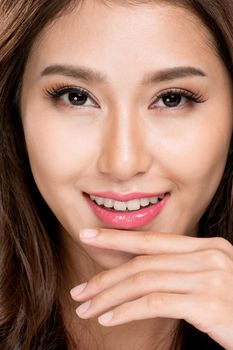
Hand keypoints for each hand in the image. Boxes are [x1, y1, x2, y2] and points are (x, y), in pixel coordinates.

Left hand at [70, 228, 232, 349]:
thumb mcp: (210, 279)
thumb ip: (181, 270)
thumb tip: (142, 273)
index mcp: (206, 246)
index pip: (151, 240)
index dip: (117, 238)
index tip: (88, 237)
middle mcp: (208, 256)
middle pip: (143, 262)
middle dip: (106, 276)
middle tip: (80, 289)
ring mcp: (209, 278)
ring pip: (144, 281)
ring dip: (110, 296)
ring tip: (87, 307)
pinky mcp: (208, 303)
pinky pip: (156, 303)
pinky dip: (127, 311)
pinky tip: (109, 319)